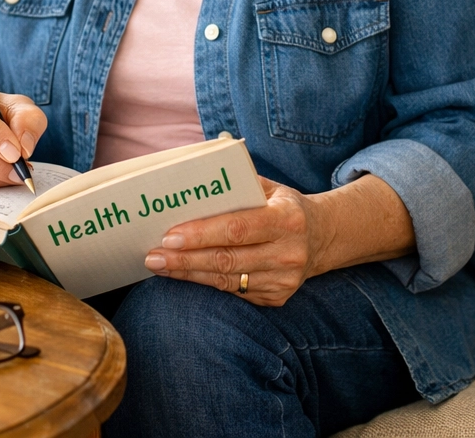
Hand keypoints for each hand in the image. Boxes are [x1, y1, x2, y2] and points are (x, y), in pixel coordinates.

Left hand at [143, 177, 326, 306]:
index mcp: (286, 219)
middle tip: (153, 255)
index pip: (236, 228)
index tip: (169, 236)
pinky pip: (234, 292)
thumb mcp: (269, 186)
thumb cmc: (282, 205)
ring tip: (159, 265)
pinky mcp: (277, 297)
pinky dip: (205, 282)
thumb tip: (193, 176)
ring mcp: (284, 280)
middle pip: (227, 259)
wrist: (321, 236)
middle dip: (185, 258)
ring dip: (189, 273)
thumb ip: (237, 182)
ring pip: (226, 280)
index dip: (201, 234)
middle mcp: (288, 253)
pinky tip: (183, 273)